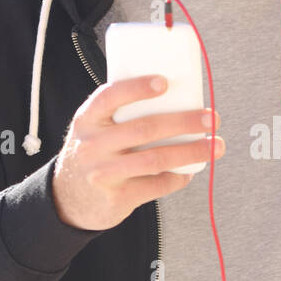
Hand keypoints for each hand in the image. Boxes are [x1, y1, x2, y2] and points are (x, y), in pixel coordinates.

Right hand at [52, 74, 222, 230]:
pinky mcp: (118, 198)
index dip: (137, 88)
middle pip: (145, 129)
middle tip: (210, 118)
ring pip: (156, 159)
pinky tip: (189, 170)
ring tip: (214, 146)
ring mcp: (105, 173)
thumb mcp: (92, 128)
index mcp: (87, 120)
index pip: (110, 97)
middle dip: (183, 122)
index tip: (165, 82)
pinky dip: (178, 177)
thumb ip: (119, 114)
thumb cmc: (91, 153)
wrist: (66, 198)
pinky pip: (157, 185)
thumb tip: (173, 98)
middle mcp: (94, 145)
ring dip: (191, 152)